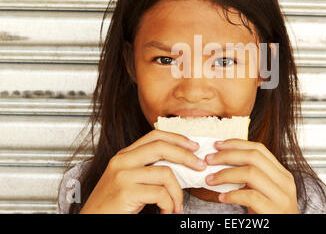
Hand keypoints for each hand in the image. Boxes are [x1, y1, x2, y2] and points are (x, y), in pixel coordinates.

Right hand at [79, 129, 206, 213]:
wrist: (90, 222)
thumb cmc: (112, 206)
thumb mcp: (129, 180)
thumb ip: (148, 169)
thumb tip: (180, 164)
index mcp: (124, 155)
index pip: (154, 136)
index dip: (177, 138)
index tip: (193, 146)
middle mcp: (122, 161)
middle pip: (161, 147)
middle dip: (186, 156)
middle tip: (200, 166)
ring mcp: (123, 175)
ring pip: (165, 173)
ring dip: (177, 193)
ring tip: (176, 206)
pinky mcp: (125, 192)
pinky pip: (160, 194)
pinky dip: (169, 205)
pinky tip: (167, 213)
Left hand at [204, 139, 298, 213]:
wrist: (282, 233)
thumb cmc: (269, 215)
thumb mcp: (263, 192)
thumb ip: (251, 178)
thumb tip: (222, 162)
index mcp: (282, 174)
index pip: (259, 149)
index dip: (237, 144)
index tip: (218, 145)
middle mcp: (284, 182)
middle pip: (254, 157)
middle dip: (228, 155)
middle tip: (209, 160)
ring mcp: (281, 197)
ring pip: (251, 173)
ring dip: (225, 174)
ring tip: (211, 179)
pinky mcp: (274, 212)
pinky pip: (250, 197)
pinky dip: (232, 195)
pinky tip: (222, 197)